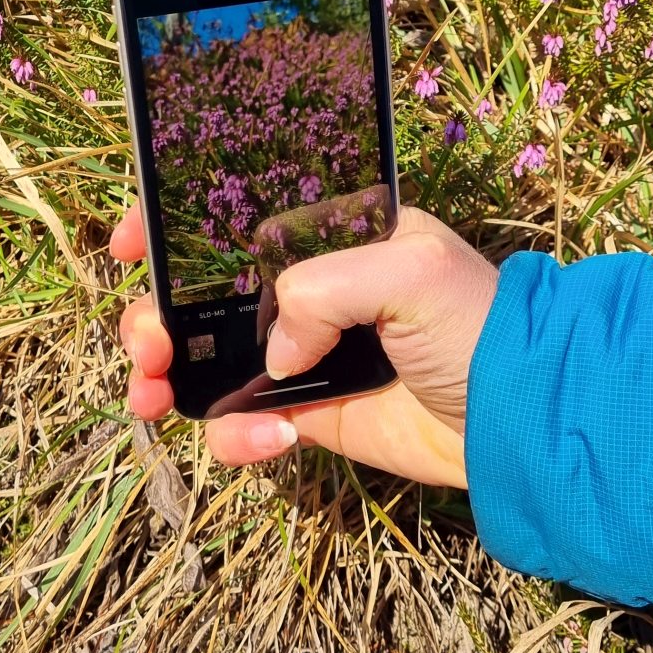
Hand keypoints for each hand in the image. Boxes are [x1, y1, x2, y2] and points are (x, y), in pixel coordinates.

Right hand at [109, 202, 497, 490]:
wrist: (521, 420)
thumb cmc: (477, 325)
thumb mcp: (410, 271)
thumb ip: (323, 286)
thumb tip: (273, 351)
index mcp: (325, 233)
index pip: (232, 212)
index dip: (171, 224)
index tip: (131, 246)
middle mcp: (304, 288)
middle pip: (196, 294)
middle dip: (153, 316)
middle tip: (148, 343)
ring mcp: (300, 353)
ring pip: (200, 360)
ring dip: (164, 376)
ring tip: (154, 396)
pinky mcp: (307, 415)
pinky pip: (241, 425)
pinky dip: (236, 437)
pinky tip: (270, 440)